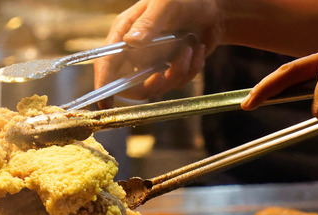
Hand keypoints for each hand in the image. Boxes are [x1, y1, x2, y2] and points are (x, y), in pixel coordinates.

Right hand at [93, 0, 223, 106]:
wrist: (213, 8)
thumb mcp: (165, 4)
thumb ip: (148, 22)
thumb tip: (130, 42)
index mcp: (125, 32)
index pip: (107, 63)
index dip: (104, 84)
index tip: (104, 102)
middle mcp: (136, 52)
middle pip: (130, 85)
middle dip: (149, 85)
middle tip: (163, 74)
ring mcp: (154, 63)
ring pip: (158, 87)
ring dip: (178, 71)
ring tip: (189, 47)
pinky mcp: (171, 69)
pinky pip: (178, 82)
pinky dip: (192, 68)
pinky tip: (198, 48)